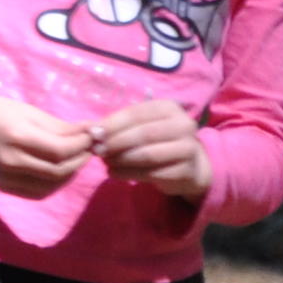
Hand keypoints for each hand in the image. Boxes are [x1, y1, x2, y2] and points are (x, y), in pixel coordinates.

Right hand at [0, 75, 91, 195]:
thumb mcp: (28, 112)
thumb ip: (61, 126)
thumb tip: (93, 132)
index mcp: (16, 136)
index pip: (60, 150)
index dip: (82, 146)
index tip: (92, 137)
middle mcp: (10, 160)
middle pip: (59, 171)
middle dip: (80, 161)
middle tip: (89, 150)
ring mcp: (5, 177)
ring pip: (51, 185)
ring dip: (70, 174)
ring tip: (75, 160)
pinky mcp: (3, 187)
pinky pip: (37, 192)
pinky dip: (54, 185)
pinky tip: (59, 172)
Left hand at [91, 96, 212, 205]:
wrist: (190, 167)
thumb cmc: (158, 141)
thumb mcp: (143, 127)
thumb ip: (121, 126)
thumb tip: (92, 130)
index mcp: (169, 108)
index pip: (136, 114)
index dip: (112, 123)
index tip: (93, 133)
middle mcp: (183, 125)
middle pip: (143, 134)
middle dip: (115, 142)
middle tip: (97, 150)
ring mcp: (188, 148)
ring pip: (147, 154)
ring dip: (121, 159)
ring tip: (105, 162)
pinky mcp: (186, 171)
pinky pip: (152, 173)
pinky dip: (128, 173)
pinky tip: (114, 173)